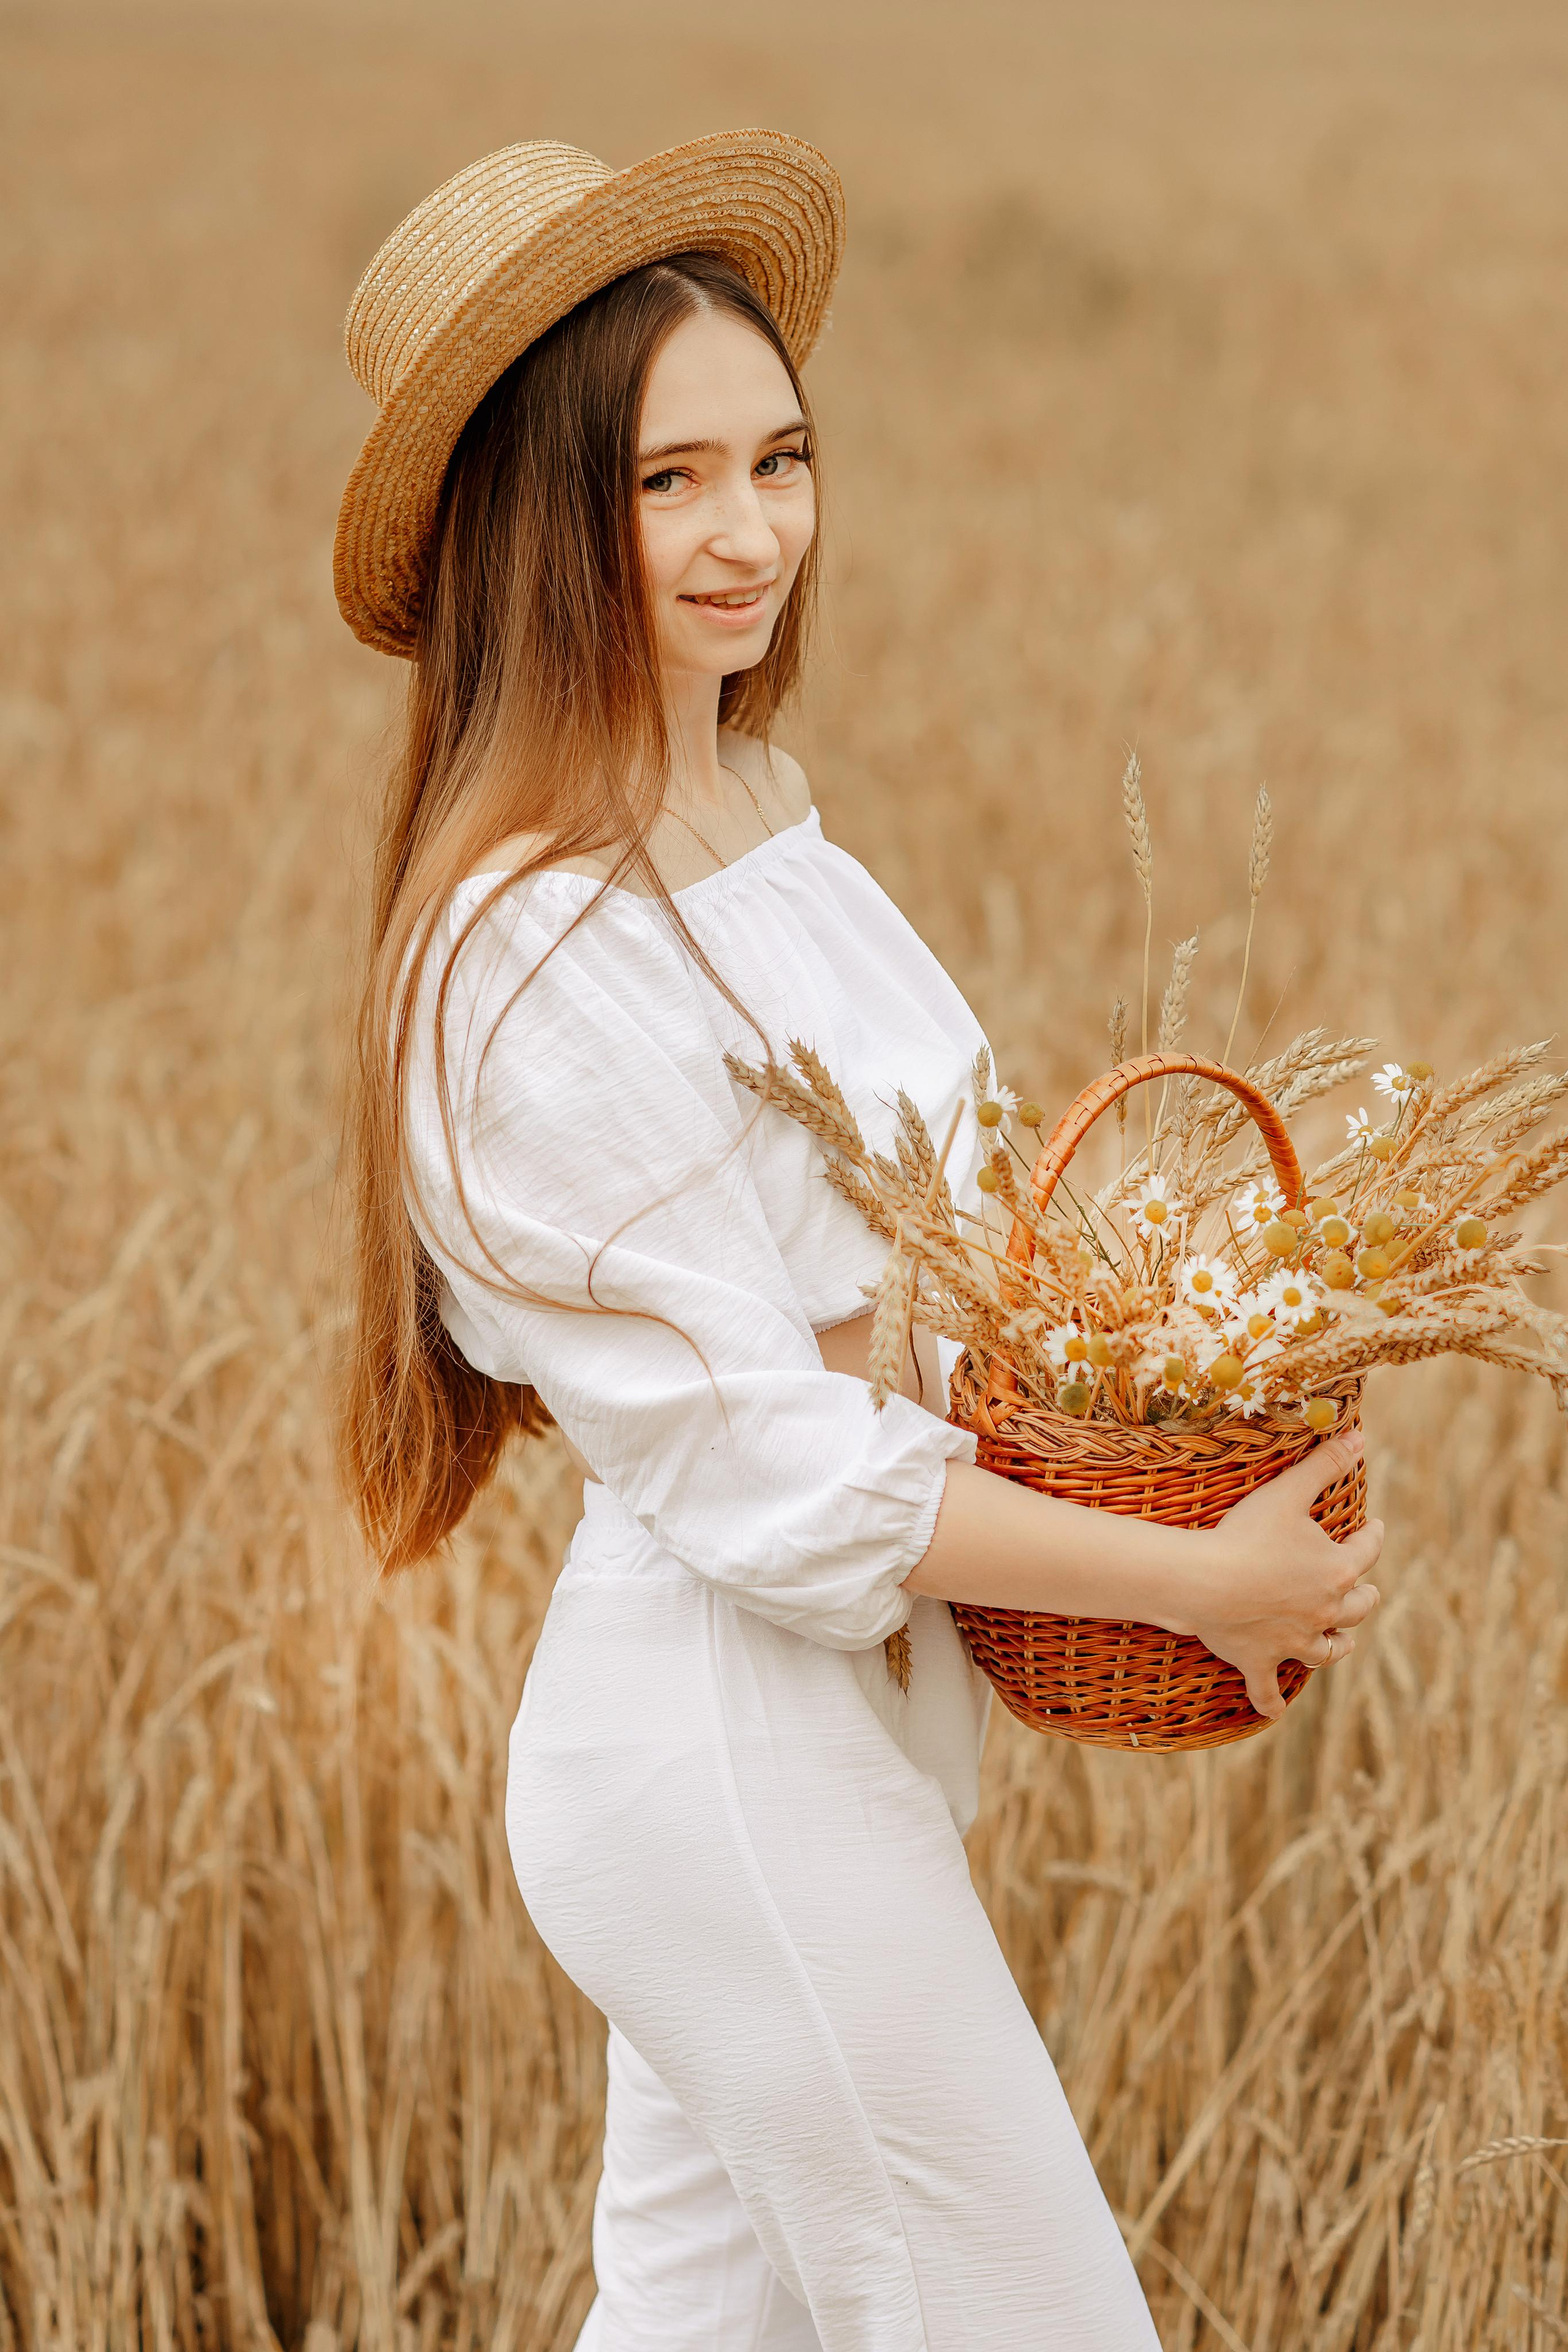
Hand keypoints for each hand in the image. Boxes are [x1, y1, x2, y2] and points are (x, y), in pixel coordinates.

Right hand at [1189, 1431, 1383, 1721]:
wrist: (1206, 1580)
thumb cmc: (1246, 1533)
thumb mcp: (1288, 1491)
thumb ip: (1325, 1463)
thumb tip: (1360, 1435)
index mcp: (1336, 1571)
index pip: (1367, 1551)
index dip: (1373, 1537)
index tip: (1374, 1528)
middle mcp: (1324, 1612)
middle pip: (1358, 1608)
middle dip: (1364, 1596)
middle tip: (1365, 1589)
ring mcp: (1293, 1641)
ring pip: (1328, 1652)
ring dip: (1337, 1646)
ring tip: (1343, 1642)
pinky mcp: (1260, 1661)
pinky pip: (1267, 1691)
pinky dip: (1270, 1702)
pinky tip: (1272, 1712)